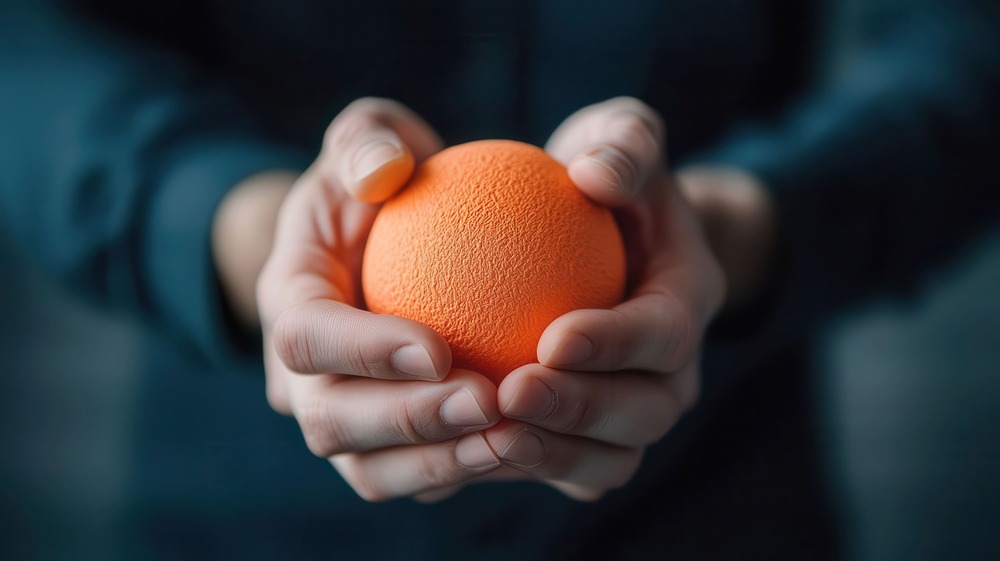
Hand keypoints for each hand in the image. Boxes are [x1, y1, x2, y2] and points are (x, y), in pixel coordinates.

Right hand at [256, 98, 503, 501]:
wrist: (389, 244)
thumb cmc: (383, 183)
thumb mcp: (372, 139)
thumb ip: (368, 140)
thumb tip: (383, 170)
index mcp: (290, 304)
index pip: (306, 340)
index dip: (362, 352)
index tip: (437, 347)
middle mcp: (302, 378)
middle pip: (332, 424)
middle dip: (407, 422)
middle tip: (487, 402)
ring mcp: (344, 420)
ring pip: (373, 471)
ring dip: (443, 464)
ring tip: (513, 439)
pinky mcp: (389, 447)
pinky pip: (422, 477)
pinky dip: (469, 470)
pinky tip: (530, 446)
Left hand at [462, 97, 727, 500]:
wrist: (606, 230)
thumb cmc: (603, 171)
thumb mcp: (620, 136)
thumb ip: (622, 145)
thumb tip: (594, 175)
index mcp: (687, 297)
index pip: (665, 333)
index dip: (616, 344)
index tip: (550, 337)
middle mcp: (673, 369)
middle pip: (645, 413)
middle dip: (580, 412)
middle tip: (509, 394)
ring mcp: (635, 410)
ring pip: (610, 459)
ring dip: (550, 454)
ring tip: (486, 437)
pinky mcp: (592, 437)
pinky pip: (566, 470)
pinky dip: (522, 468)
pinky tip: (462, 450)